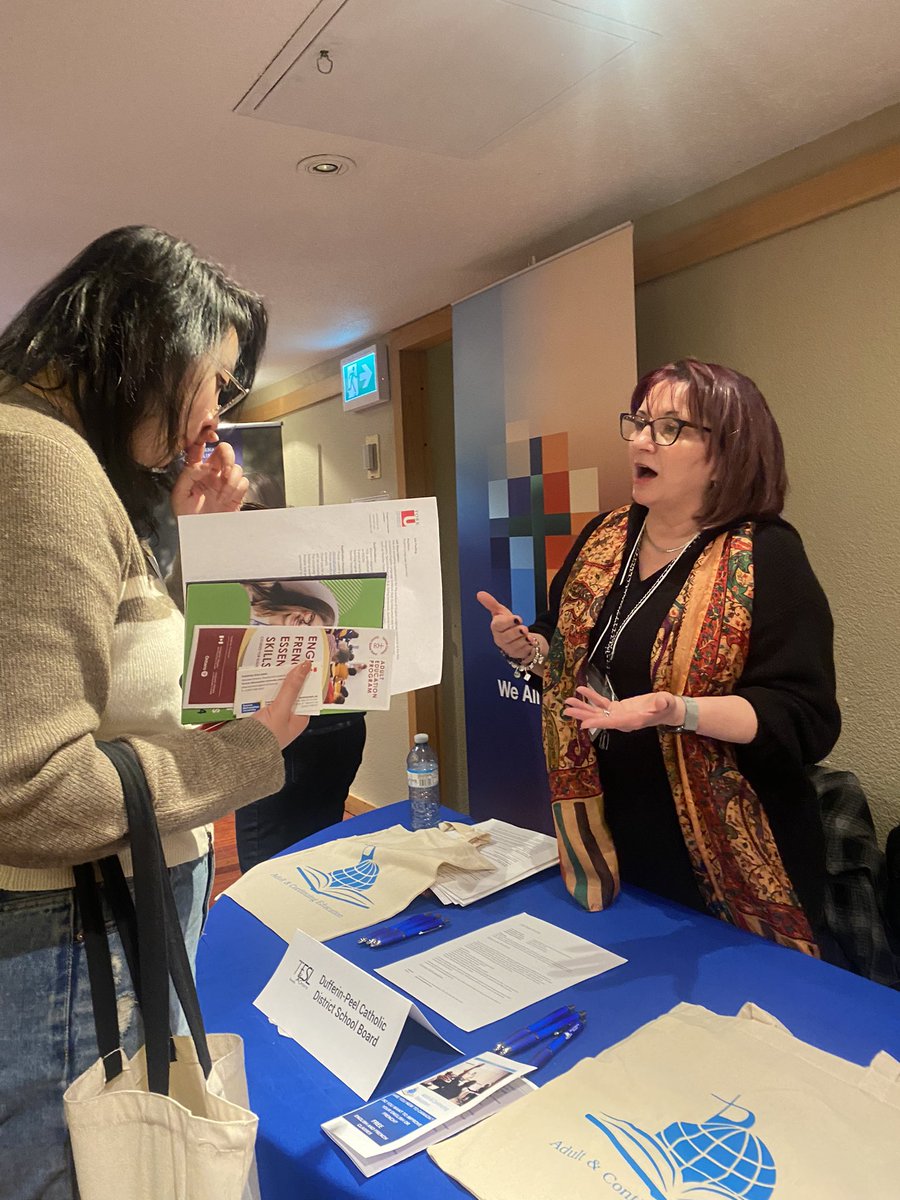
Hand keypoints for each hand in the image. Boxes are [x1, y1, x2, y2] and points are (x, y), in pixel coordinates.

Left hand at [170, 440, 248, 517]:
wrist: (200, 536)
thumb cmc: (187, 518)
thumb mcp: (178, 495)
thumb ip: (188, 475)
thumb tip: (205, 465)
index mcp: (196, 471)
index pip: (201, 447)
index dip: (205, 436)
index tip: (210, 436)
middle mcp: (212, 474)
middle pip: (225, 451)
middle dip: (227, 456)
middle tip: (223, 470)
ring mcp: (225, 483)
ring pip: (236, 467)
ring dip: (231, 478)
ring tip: (222, 492)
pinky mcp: (236, 494)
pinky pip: (243, 482)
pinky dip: (236, 489)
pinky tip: (225, 499)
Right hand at [251, 663, 312, 748]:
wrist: (238, 754)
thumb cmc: (263, 739)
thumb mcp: (280, 709)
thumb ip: (291, 688)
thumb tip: (305, 667)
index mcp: (299, 719)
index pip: (306, 693)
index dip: (305, 676)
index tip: (302, 660)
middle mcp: (287, 717)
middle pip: (289, 691)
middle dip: (285, 676)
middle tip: (283, 657)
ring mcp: (271, 716)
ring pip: (273, 693)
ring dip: (270, 681)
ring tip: (268, 664)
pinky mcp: (256, 715)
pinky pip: (259, 697)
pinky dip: (258, 688)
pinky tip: (254, 679)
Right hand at [476, 590, 533, 660]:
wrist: (516, 637)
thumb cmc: (507, 624)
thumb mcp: (501, 612)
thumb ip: (491, 604)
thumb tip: (479, 594)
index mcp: (495, 627)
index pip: (498, 625)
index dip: (508, 622)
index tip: (518, 618)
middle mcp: (499, 639)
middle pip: (506, 637)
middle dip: (516, 632)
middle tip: (524, 629)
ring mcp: (507, 648)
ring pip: (516, 644)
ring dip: (524, 639)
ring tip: (528, 635)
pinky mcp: (516, 654)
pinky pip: (523, 651)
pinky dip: (528, 645)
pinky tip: (530, 641)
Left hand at [564, 686, 682, 732]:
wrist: (666, 709)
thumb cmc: (667, 707)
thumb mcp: (666, 703)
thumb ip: (662, 703)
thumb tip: (660, 701)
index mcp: (632, 721)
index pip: (612, 723)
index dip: (597, 724)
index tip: (583, 724)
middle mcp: (622, 720)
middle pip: (599, 719)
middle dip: (583, 715)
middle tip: (566, 710)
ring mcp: (618, 715)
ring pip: (597, 712)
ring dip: (583, 707)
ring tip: (568, 702)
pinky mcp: (618, 708)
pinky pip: (602, 703)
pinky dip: (591, 698)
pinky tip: (581, 691)